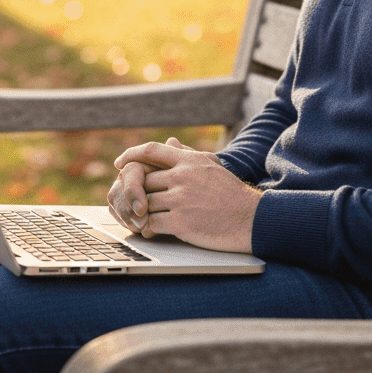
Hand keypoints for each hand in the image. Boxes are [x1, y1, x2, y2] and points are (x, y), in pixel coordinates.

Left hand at [107, 137, 259, 253]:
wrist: (251, 219)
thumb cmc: (231, 193)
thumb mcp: (212, 166)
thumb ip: (188, 154)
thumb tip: (170, 142)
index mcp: (190, 161)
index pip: (152, 151)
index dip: (131, 154)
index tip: (120, 162)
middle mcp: (183, 177)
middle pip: (144, 180)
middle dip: (136, 191)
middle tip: (132, 199)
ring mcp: (181, 200)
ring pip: (145, 202)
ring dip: (141, 211)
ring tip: (141, 217)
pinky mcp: (181, 222)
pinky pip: (152, 223)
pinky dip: (148, 227)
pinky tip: (151, 230)